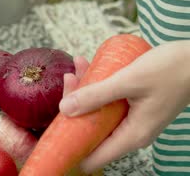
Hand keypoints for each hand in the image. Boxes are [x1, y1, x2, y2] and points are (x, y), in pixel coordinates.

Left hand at [61, 41, 189, 173]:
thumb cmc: (171, 70)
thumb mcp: (128, 81)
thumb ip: (96, 95)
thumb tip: (65, 109)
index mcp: (132, 135)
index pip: (95, 156)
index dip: (71, 149)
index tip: (51, 136)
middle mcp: (132, 132)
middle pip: (92, 128)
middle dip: (74, 107)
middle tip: (68, 79)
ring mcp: (134, 119)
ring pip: (98, 110)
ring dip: (85, 90)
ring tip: (77, 66)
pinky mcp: (135, 105)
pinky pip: (109, 100)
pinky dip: (97, 85)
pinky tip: (88, 65)